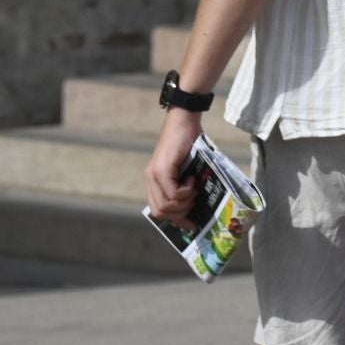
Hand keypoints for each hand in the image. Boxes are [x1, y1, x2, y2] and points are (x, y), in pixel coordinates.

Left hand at [143, 110, 202, 229]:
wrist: (184, 120)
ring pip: (166, 205)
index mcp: (154, 181)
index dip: (175, 219)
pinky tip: (192, 179)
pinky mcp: (162, 169)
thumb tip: (194, 204)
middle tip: (194, 203)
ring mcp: (155, 174)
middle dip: (180, 214)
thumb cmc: (189, 142)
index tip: (191, 223)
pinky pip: (173, 192)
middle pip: (160, 212)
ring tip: (194, 189)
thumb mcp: (186, 167)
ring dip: (184, 202)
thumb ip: (184, 183)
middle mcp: (150, 179)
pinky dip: (186, 190)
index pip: (158, 210)